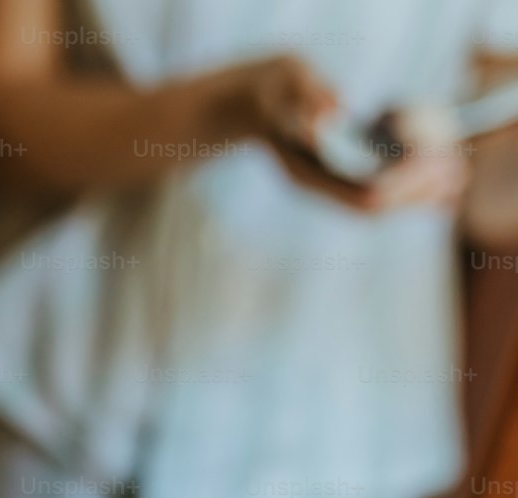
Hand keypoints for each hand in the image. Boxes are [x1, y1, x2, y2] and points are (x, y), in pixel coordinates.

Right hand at [245, 56, 467, 211]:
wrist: (252, 100)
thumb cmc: (272, 84)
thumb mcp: (287, 80)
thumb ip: (308, 97)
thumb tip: (330, 117)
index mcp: (308, 174)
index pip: (362, 194)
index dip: (401, 184)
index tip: (434, 164)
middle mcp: (321, 186)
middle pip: (376, 205)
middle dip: (417, 194)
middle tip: (457, 178)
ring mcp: (330, 183)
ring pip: (379, 201)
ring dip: (417, 194)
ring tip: (455, 180)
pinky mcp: (340, 174)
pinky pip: (378, 185)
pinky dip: (406, 182)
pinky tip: (433, 170)